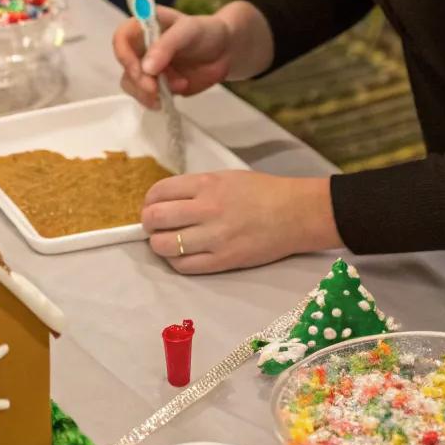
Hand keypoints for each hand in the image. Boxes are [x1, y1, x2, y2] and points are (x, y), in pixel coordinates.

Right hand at [114, 7, 233, 108]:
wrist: (226, 51)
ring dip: (147, 92)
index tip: (139, 70)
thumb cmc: (206, 32)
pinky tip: (166, 101)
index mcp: (144, 26)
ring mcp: (148, 68)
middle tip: (156, 89)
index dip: (124, 55)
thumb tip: (146, 68)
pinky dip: (153, 101)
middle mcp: (141, 47)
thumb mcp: (188, 31)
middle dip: (138, 80)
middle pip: (125, 66)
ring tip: (177, 87)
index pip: (121, 38)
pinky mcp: (157, 85)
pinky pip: (145, 96)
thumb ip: (167, 46)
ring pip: (131, 84)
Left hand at [141, 169, 338, 273]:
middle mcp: (206, 209)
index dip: (149, 201)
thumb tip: (167, 201)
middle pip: (155, 218)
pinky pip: (184, 266)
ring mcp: (214, 237)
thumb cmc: (262, 192)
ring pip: (164, 245)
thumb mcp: (225, 178)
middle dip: (148, 223)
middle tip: (154, 226)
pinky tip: (181, 256)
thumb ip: (196, 189)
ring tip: (166, 242)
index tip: (152, 206)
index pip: (158, 192)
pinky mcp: (223, 261)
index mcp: (206, 184)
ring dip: (159, 245)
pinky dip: (175, 261)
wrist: (296, 213)